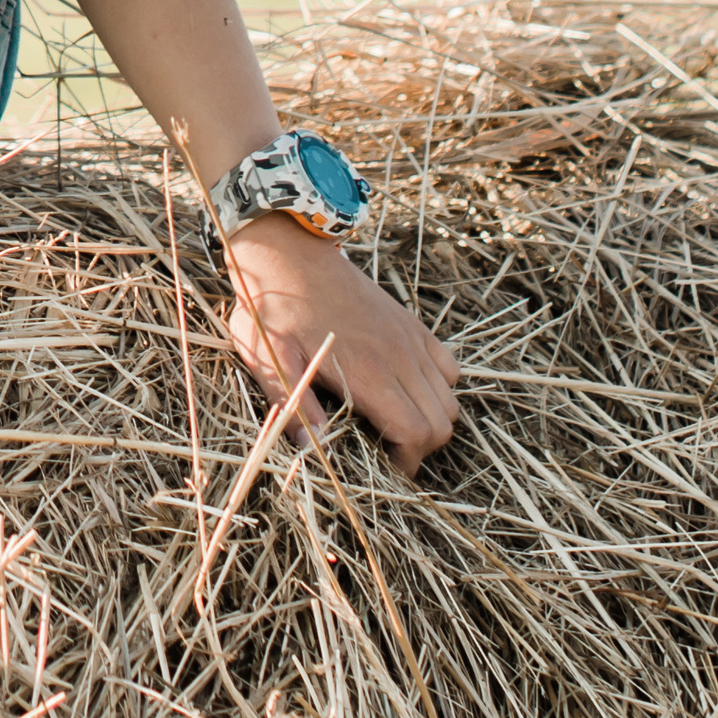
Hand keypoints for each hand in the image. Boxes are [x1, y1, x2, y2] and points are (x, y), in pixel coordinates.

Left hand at [222, 217, 457, 476]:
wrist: (287, 252)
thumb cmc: (272, 308)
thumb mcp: (268, 357)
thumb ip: (293, 404)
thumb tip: (313, 449)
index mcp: (367, 370)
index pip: (416, 433)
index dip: (406, 461)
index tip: (382, 465)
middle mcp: (399, 355)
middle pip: (441, 423)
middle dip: (421, 447)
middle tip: (387, 449)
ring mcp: (410, 337)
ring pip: (449, 399)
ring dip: (431, 419)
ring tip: (394, 422)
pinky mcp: (411, 323)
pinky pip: (448, 366)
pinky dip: (439, 387)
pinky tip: (405, 388)